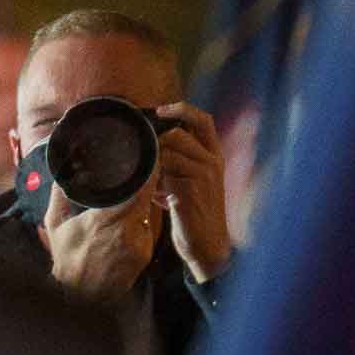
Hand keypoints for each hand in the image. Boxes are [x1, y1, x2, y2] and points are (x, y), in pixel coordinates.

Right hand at [39, 175, 162, 304]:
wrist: (81, 294)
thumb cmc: (67, 259)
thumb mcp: (55, 224)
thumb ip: (60, 195)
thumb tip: (63, 171)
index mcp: (105, 221)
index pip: (138, 190)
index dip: (147, 173)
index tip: (149, 158)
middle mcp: (127, 232)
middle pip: (148, 198)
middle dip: (148, 183)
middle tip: (147, 166)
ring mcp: (139, 244)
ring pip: (152, 212)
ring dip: (148, 199)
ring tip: (142, 186)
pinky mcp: (146, 253)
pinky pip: (151, 227)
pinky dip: (147, 216)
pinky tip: (139, 210)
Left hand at [155, 102, 232, 282]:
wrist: (207, 246)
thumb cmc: (192, 213)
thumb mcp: (187, 181)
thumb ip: (175, 162)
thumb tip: (148, 147)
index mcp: (214, 156)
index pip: (203, 120)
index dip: (182, 109)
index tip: (159, 109)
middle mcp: (212, 161)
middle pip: (181, 132)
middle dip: (157, 136)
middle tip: (140, 145)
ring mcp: (204, 175)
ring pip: (170, 149)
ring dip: (151, 157)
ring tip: (145, 172)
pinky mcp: (191, 190)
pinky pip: (164, 169)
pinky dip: (151, 173)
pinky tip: (147, 187)